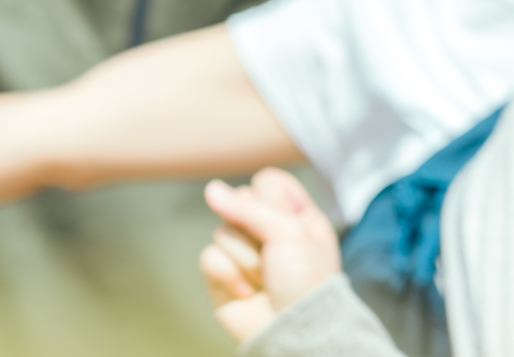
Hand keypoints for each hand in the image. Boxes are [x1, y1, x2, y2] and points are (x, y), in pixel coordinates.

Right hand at [198, 169, 341, 344]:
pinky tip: (246, 292)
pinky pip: (208, 257)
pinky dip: (227, 274)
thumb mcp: (288, 232)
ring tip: (264, 278)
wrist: (295, 333)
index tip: (283, 217)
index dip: (268, 196)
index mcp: (295, 215)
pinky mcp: (222, 277)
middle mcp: (268, 231)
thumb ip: (248, 207)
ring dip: (245, 258)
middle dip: (255, 230)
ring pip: (221, 230)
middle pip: (238, 202)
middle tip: (272, 255)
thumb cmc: (305, 281)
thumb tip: (211, 189)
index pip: (267, 181)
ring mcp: (244, 254)